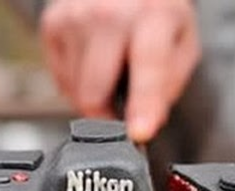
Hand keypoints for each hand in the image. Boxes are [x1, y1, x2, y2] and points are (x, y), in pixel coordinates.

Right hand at [41, 0, 200, 142]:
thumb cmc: (154, 15)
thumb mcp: (182, 43)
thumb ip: (169, 84)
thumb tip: (147, 122)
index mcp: (152, 15)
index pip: (148, 65)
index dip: (143, 104)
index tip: (139, 133)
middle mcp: (109, 12)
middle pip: (95, 93)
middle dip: (107, 117)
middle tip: (121, 114)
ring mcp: (74, 17)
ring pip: (75, 91)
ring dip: (93, 96)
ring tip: (110, 71)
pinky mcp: (52, 25)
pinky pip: (61, 80)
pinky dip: (77, 82)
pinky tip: (93, 63)